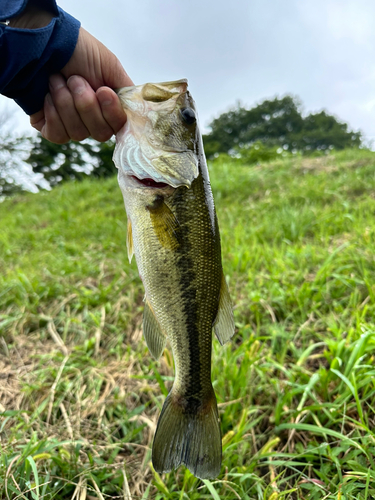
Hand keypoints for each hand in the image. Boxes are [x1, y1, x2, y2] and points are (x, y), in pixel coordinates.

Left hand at [30, 27, 133, 143]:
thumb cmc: (77, 50)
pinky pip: (59, 135)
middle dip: (85, 104)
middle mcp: (93, 120)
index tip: (102, 91)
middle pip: (100, 134)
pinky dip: (53, 113)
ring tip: (57, 80)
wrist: (42, 43)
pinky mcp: (50, 129)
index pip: (119, 127)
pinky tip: (47, 95)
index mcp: (109, 107)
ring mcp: (72, 126)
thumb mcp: (110, 66)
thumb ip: (127, 92)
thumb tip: (141, 113)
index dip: (111, 112)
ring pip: (78, 133)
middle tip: (75, 79)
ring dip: (67, 102)